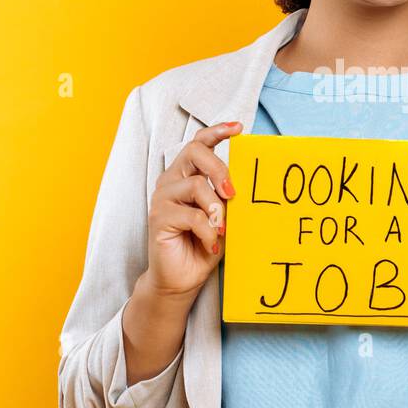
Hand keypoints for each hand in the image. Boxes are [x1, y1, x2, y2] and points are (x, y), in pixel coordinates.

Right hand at [142, 120, 242, 304]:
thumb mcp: (223, 217)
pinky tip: (211, 243)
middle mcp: (172, 180)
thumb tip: (249, 183)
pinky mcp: (159, 217)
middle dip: (219, 169)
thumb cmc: (204, 245)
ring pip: (196, 185)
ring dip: (216, 209)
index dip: (217, 132)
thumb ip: (228, 198)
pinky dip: (207, 230)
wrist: (182, 279)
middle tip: (233, 194)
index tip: (238, 128)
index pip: (199, 143)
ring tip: (223, 229)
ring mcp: (163, 197)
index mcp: (187, 175)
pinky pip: (192, 215)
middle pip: (195, 152)